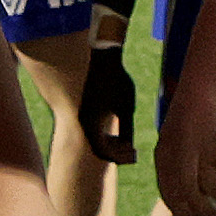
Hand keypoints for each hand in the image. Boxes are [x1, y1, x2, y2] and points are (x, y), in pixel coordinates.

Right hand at [77, 41, 137, 164]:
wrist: (100, 57)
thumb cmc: (115, 80)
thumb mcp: (126, 106)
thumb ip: (127, 128)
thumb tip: (129, 145)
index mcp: (90, 124)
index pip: (102, 152)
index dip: (119, 157)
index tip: (134, 155)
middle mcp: (81, 122)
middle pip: (97, 148)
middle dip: (116, 152)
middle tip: (132, 151)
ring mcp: (80, 116)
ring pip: (94, 139)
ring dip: (110, 143)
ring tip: (128, 142)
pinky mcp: (83, 109)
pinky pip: (92, 128)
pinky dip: (105, 133)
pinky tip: (119, 127)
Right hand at [155, 57, 215, 215]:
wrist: (211, 81)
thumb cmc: (193, 112)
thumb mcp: (187, 146)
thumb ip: (184, 174)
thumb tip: (185, 203)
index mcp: (167, 160)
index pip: (172, 194)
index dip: (183, 213)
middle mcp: (181, 158)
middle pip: (192, 191)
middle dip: (206, 209)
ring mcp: (199, 151)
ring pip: (210, 181)